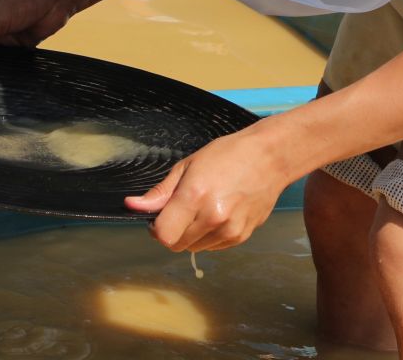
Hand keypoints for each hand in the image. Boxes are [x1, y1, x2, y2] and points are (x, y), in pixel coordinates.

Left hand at [124, 130, 286, 251]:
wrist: (270, 157)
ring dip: (191, 234)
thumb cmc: (229, 155)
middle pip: (176, 245)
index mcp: (195, 196)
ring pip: (195, 248)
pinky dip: (209, 235)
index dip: (156, 228)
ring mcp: (229, 230)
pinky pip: (213, 246)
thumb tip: (132, 205)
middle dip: (173, 231)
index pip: (163, 235)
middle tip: (183, 209)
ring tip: (204, 208)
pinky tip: (219, 213)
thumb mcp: (189, 165)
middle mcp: (212, 217)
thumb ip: (161, 192)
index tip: (160, 216)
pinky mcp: (241, 236)